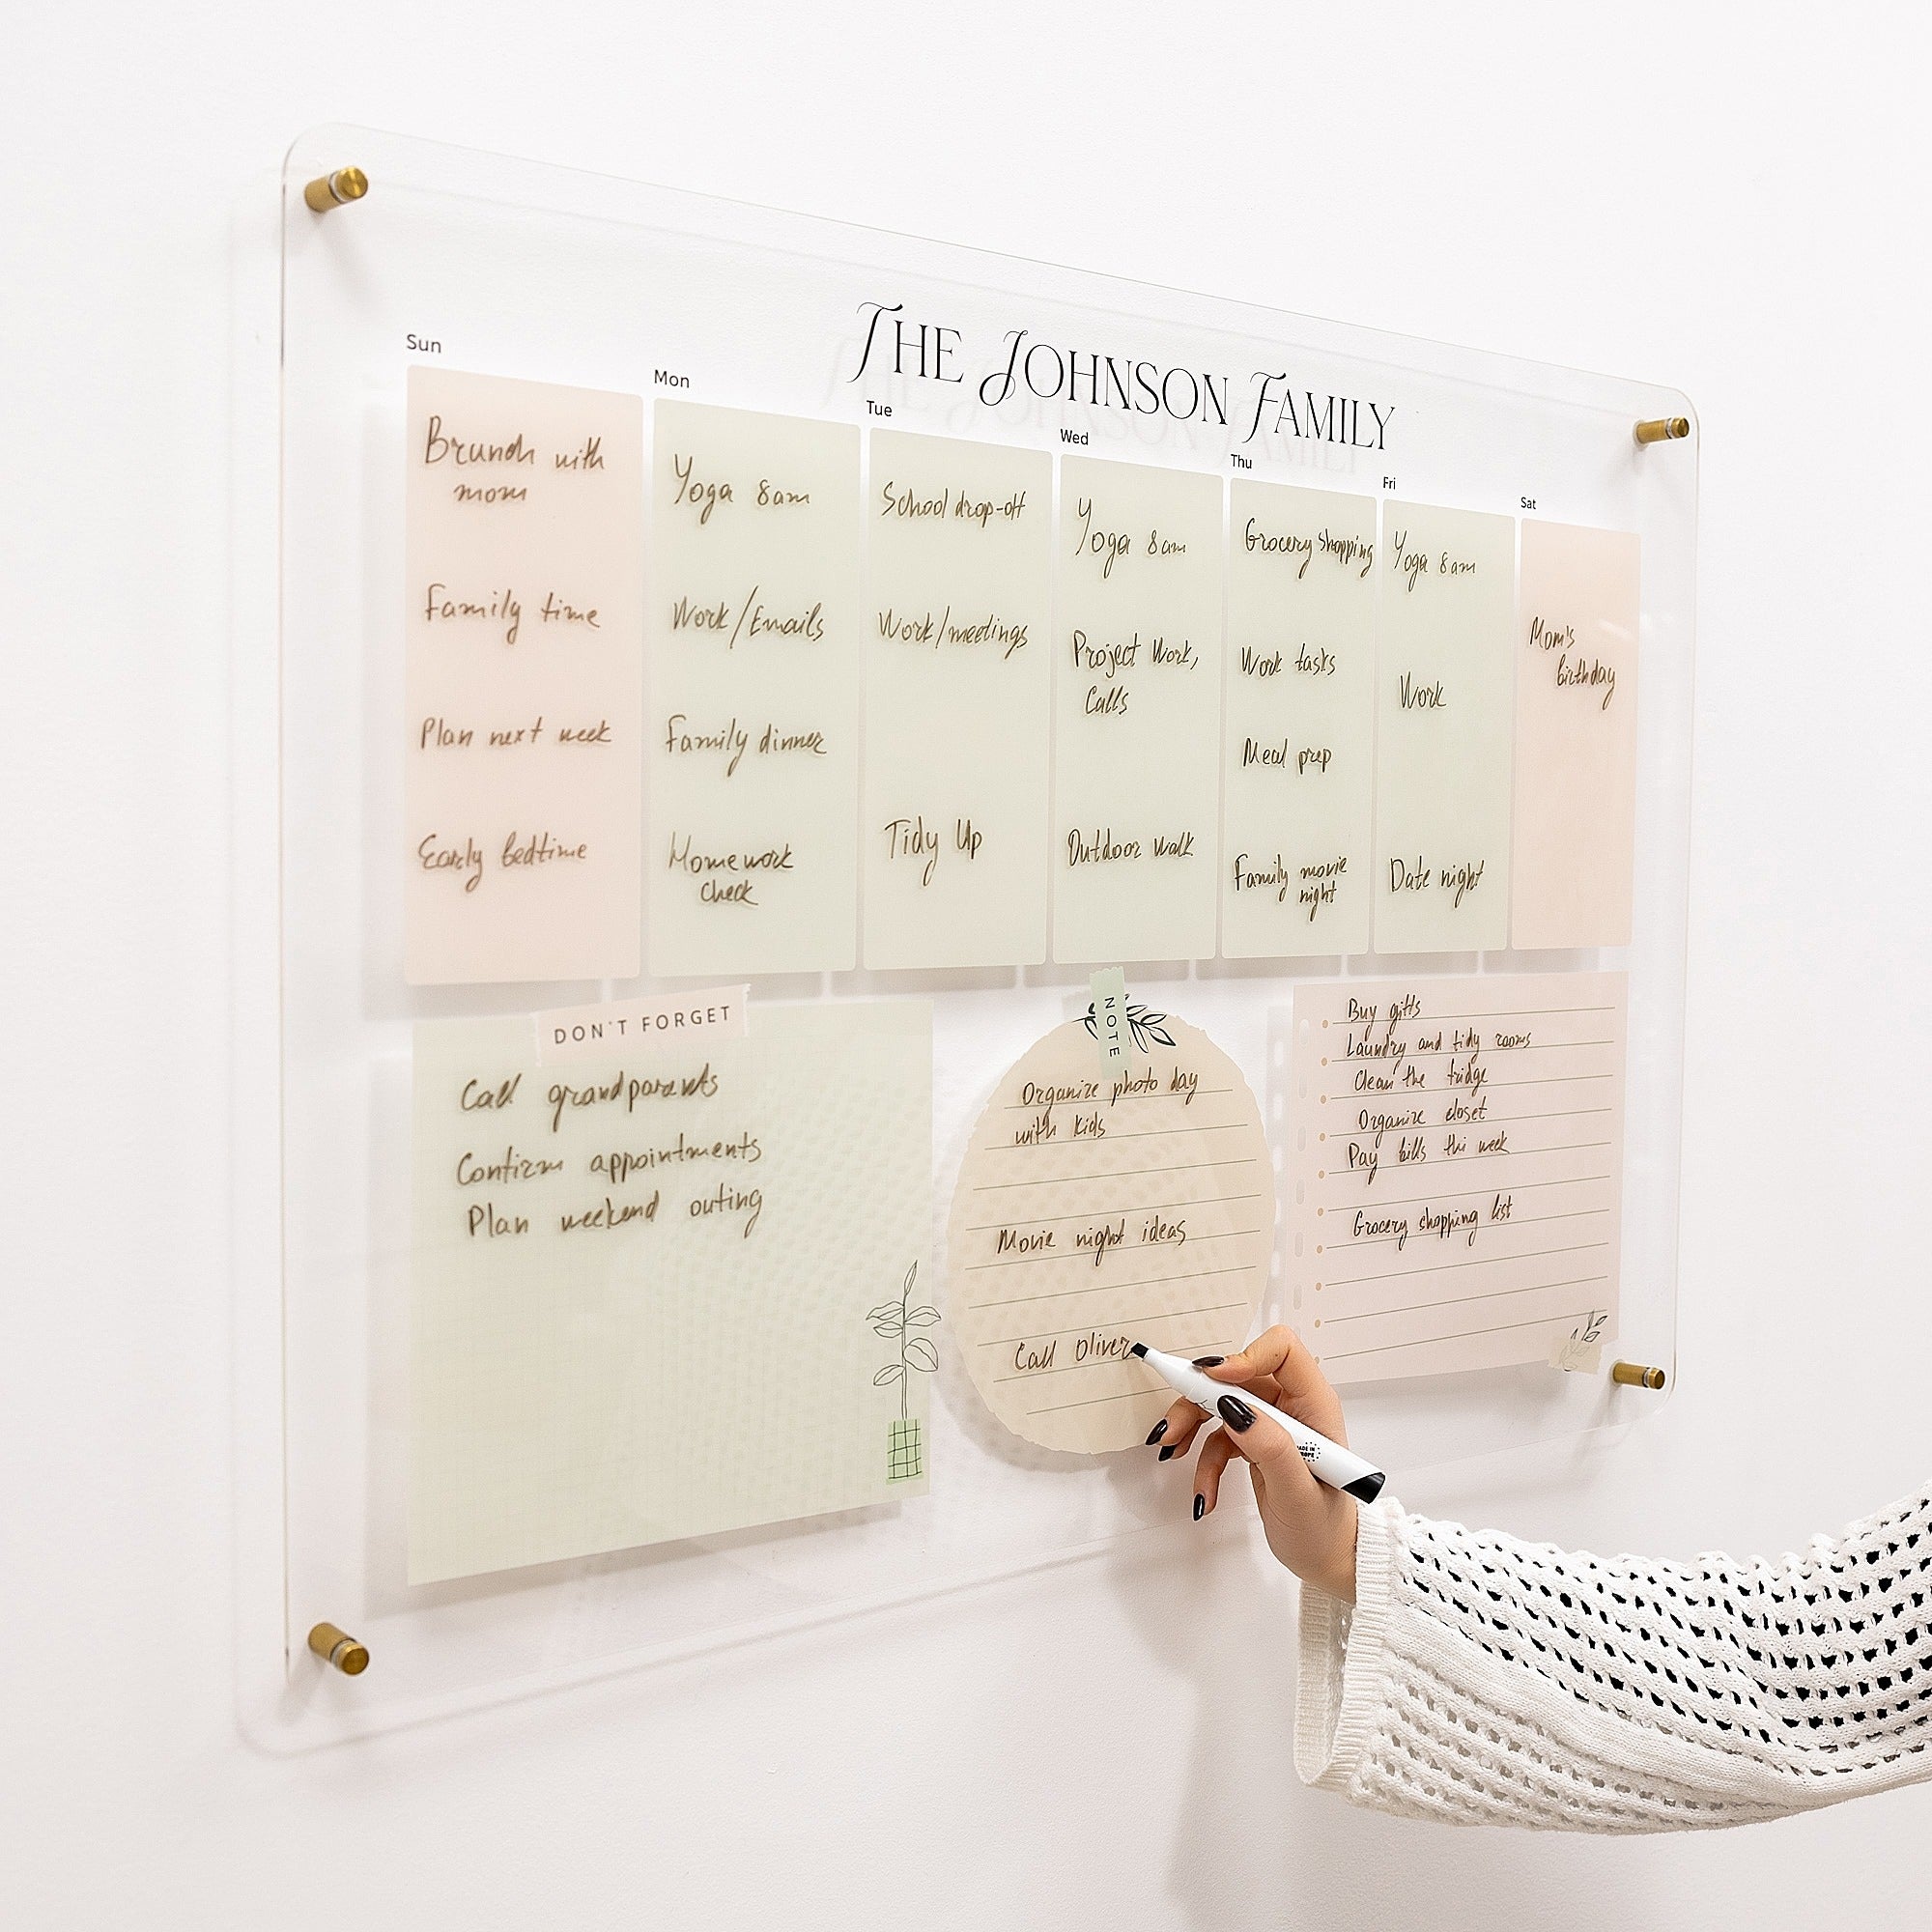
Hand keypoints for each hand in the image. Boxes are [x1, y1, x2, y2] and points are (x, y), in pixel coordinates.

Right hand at [1149, 1325, 1359, 1602]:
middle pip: (1236, 1377)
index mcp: (1314, 1405)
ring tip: (1170, 1454)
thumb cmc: (1324, 1529)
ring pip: (1219, 1404)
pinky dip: (1204, 1463)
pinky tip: (1204, 1495)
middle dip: (1199, 1399)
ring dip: (1192, 1428)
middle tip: (1171, 1429)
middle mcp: (1292, 1406)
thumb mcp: (1298, 1492)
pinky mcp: (1253, 1444)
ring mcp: (1270, 1424)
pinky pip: (1218, 1438)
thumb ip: (1270, 1447)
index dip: (1244, 1357)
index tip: (1211, 1381)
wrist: (1327, 1561)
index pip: (1282, 1351)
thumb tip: (1232, 1405)